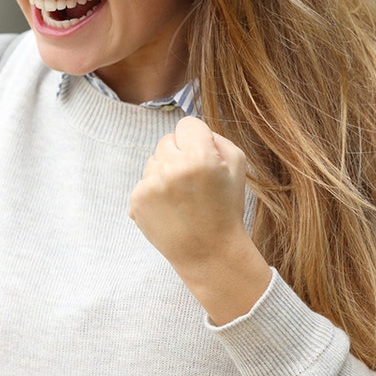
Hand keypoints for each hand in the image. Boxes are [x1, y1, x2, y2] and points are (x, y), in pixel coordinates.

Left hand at [128, 116, 270, 323]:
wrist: (208, 252)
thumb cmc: (225, 209)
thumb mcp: (238, 168)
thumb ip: (217, 139)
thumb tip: (194, 131)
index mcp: (200, 157)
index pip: (187, 123)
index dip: (197, 139)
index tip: (202, 156)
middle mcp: (171, 167)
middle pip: (167, 140)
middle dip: (179, 154)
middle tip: (193, 181)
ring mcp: (151, 184)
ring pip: (153, 160)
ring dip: (165, 172)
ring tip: (182, 198)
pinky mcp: (137, 200)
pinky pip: (143, 181)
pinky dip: (154, 191)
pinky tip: (169, 209)